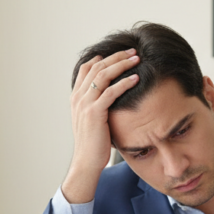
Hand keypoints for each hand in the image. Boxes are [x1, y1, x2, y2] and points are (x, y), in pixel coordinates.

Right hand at [61, 50, 139, 203]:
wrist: (86, 162)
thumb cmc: (93, 143)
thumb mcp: (92, 120)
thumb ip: (97, 106)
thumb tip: (109, 97)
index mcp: (76, 97)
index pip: (85, 68)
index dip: (101, 58)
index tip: (118, 54)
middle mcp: (78, 97)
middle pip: (96, 67)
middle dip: (116, 57)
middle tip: (132, 51)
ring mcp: (85, 104)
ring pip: (103, 75)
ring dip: (121, 64)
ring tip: (136, 59)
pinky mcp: (95, 113)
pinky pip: (111, 92)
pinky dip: (124, 83)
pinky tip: (136, 78)